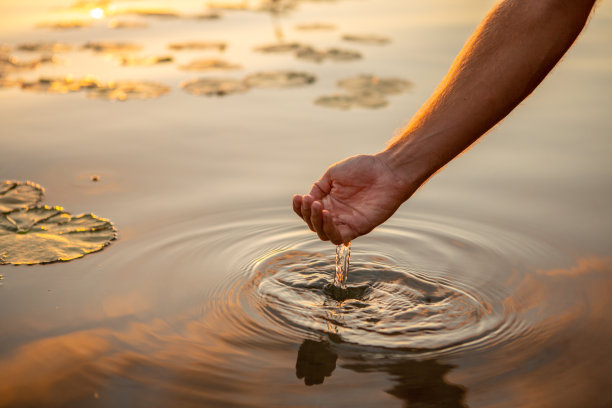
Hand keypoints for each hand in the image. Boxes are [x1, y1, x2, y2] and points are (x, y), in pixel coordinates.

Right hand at [293, 154, 414, 244]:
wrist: (387, 171)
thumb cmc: (364, 169)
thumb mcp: (333, 174)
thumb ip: (318, 188)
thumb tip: (307, 199)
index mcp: (329, 201)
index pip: (308, 212)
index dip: (300, 208)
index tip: (298, 197)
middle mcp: (336, 214)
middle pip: (314, 224)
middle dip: (306, 214)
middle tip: (309, 201)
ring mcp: (347, 223)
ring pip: (324, 234)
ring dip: (316, 222)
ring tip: (317, 206)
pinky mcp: (358, 228)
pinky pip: (339, 237)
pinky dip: (330, 229)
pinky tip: (327, 214)